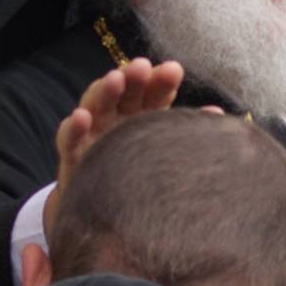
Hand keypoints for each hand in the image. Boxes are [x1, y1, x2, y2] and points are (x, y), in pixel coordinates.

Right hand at [44, 58, 182, 237]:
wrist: (105, 218)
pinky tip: (81, 117)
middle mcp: (118, 119)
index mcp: (145, 116)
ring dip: (105, 90)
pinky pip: (69, 140)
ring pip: (96, 105)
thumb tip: (217, 115)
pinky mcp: (73, 158)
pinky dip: (73, 127)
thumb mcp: (166, 154)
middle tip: (143, 66)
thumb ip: (184, 132)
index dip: (161, 81)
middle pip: (125, 92)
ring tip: (115, 79)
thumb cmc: (143, 178)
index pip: (154, 93)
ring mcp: (93, 135)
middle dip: (134, 77)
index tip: (173, 71)